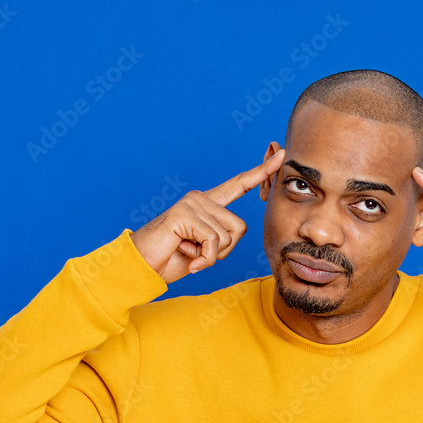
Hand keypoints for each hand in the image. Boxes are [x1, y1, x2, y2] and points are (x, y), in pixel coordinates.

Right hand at [130, 147, 285, 283]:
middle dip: (224, 250)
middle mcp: (200, 198)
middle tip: (198, 253)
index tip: (281, 155)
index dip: (261, 172)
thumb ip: (223, 238)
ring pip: (227, 237)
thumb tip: (237, 230)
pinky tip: (187, 257)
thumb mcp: (206, 248)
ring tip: (188, 252)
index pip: (239, 184)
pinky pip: (213, 243)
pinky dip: (204, 259)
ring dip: (211, 255)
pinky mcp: (184, 214)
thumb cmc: (173, 259)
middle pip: (239, 227)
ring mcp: (191, 203)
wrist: (141, 267)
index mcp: (207, 203)